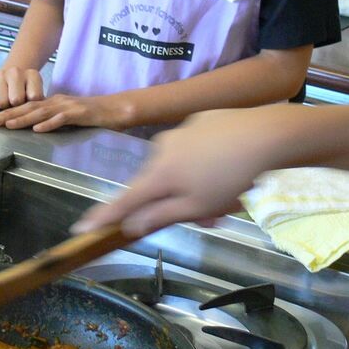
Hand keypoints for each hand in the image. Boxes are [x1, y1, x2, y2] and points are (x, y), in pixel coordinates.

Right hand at [0, 67, 43, 109]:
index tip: (30, 102)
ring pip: (2, 102)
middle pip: (17, 100)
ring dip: (4, 106)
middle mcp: (16, 72)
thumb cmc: (25, 91)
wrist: (10, 78)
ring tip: (7, 100)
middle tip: (16, 103)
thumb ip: (37, 103)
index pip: (35, 97)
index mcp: (32, 74)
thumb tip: (30, 115)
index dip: (32, 105)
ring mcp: (0, 75)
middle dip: (16, 106)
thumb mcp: (37, 95)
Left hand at [0, 93, 132, 131]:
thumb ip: (57, 118)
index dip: (14, 112)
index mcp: (57, 102)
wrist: (119, 108)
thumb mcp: (72, 115)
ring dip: (25, 119)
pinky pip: (62, 119)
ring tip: (10, 125)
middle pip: (32, 108)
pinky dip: (49, 124)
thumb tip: (39, 125)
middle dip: (12, 114)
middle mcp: (60, 102)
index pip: (31, 106)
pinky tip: (38, 128)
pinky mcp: (81, 114)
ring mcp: (70, 107)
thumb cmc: (96, 115)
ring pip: (43, 112)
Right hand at [73, 105, 309, 236]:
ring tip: (231, 195)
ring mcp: (182, 131)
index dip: (103, 216)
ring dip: (196, 185)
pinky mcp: (203, 120)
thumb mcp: (196, 209)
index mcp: (157, 174)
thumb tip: (128, 226)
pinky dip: (208, 162)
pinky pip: (197, 149)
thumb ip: (159, 217)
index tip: (81, 227)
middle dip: (176, 203)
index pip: (123, 201)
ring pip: (179, 167)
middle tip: (210, 218)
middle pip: (156, 184)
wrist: (268, 136)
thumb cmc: (231, 179)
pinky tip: (234, 166)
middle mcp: (161, 149)